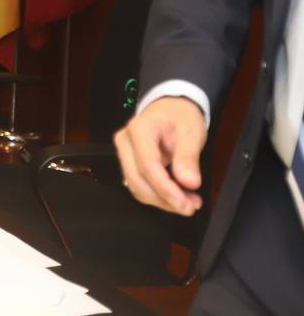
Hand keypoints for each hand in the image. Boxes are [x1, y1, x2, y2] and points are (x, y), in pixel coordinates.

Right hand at [114, 96, 205, 216]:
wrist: (171, 107)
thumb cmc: (179, 115)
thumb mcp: (191, 131)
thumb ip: (188, 157)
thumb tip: (189, 182)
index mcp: (139, 130)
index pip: (147, 166)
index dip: (166, 189)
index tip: (185, 204)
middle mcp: (125, 142)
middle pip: (137, 180)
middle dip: (164, 199)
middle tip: (190, 207)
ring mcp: (124, 152)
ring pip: (136, 186)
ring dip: (161, 200)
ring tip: (188, 202)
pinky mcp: (129, 162)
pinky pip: (139, 184)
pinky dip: (158, 195)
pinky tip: (176, 196)